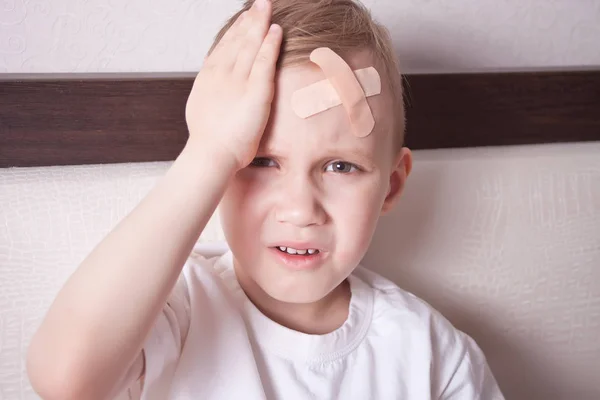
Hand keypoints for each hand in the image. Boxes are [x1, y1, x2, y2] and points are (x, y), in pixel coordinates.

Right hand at [184, 0, 282, 169]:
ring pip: (250, 45)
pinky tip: (276, 29)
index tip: (243, 19)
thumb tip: (214, 94)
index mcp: (208, 78)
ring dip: (259, 24)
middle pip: (237, 40)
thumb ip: (211, 96)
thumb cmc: (208, 141)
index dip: (234, 31)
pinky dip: (270, 43)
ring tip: (266, 8)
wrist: (211, 154)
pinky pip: (264, 60)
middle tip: (259, 3)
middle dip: (249, 20)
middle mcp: (221, 73)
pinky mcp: (256, 91)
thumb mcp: (202, 110)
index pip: (223, 47)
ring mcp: (238, 80)